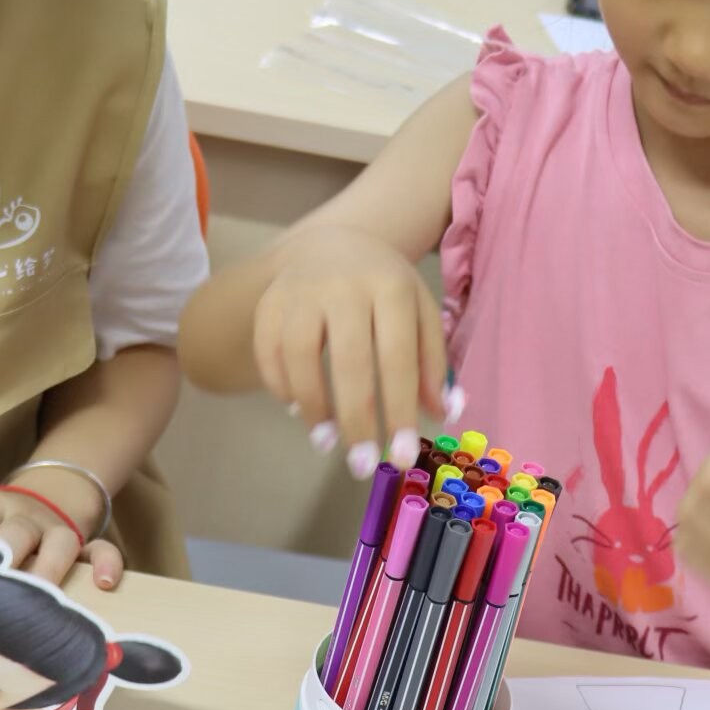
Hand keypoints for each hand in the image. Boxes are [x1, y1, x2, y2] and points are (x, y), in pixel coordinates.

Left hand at [0, 484, 122, 589]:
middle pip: (17, 532)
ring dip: (51, 568)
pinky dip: (108, 564)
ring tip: (44, 597)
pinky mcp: (84, 543)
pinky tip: (105, 584)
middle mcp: (24, 518)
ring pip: (60, 543)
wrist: (48, 491)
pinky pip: (103, 549)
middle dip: (8, 557)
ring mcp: (57, 530)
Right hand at [252, 225, 449, 478]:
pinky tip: (298, 409)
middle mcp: (345, 286)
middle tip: (363, 466)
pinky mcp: (269, 301)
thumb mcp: (419, 312)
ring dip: (313, 407)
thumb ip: (432, 361)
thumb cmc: (383, 288)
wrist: (331, 242)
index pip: (398, 358)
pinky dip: (280, 385)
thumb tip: (442, 413)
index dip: (401, 411)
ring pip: (300, 355)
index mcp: (391, 288)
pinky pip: (268, 350)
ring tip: (326, 442)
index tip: (403, 457)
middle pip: (350, 362)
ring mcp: (301, 291)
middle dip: (357, 422)